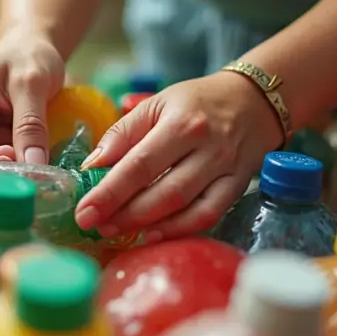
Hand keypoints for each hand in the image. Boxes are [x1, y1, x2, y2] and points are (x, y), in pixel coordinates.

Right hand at [0, 28, 64, 163]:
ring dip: (5, 172)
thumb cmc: (29, 56)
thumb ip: (31, 124)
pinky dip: (12, 167)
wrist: (33, 49)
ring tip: (33, 165)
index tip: (4, 181)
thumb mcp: (33, 82)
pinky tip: (30, 162)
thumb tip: (33, 165)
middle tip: (26, 174)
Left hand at [74, 71, 283, 241]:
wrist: (253, 101)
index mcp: (181, 123)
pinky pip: (209, 215)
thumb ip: (122, 134)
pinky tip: (153, 234)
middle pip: (163, 192)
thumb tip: (91, 167)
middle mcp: (207, 148)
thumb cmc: (196, 102)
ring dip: (148, 225)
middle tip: (95, 225)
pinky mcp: (238, 186)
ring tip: (116, 231)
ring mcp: (226, 170)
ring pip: (186, 208)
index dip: (110, 192)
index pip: (140, 164)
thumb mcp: (155, 104)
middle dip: (124, 214)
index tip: (84, 212)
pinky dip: (180, 229)